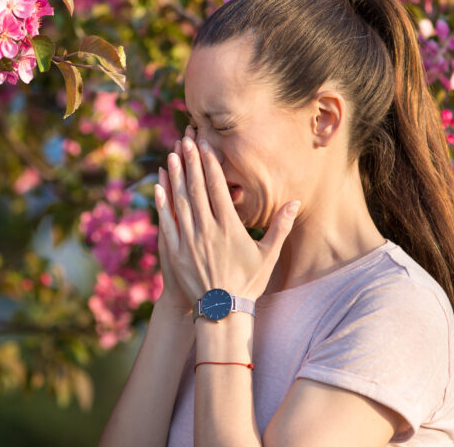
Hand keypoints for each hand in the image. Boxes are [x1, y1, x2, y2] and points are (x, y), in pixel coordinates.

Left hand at [153, 129, 300, 301]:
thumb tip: (295, 202)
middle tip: (186, 140)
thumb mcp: (268, 256)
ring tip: (172, 155)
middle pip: (197, 189)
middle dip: (191, 162)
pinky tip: (158, 187)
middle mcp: (208, 231)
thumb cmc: (248, 284)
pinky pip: (167, 223)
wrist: (222, 312)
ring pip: (180, 202)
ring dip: (175, 177)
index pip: (218, 189)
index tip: (206, 146)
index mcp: (230, 228)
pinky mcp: (175, 252)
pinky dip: (162, 203)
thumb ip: (280, 227)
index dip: (211, 165)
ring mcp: (189, 241)